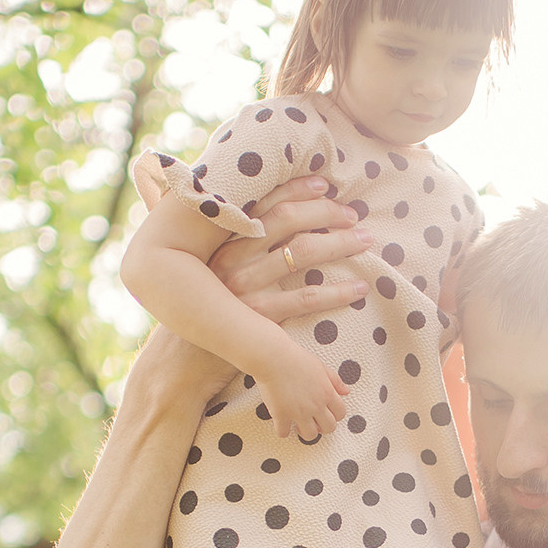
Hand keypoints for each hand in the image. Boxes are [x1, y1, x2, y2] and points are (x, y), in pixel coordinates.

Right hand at [132, 162, 372, 325]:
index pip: (262, 202)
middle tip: (354, 216)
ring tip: (364, 242)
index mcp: (220, 241)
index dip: (296, 190)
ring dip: (338, 244)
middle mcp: (231, 258)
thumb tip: (261, 220)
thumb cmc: (200, 313)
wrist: (184, 362)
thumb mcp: (207, 272)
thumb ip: (230, 246)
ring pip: (301, 254)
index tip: (324, 185)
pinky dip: (337, 292)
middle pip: (287, 221)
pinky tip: (358, 288)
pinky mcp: (258, 318)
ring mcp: (244, 287)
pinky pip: (306, 300)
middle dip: (325, 213)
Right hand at [254, 343, 350, 438]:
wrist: (273, 357)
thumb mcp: (321, 367)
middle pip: (329, 428)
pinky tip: (282, 423)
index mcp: (327, 393)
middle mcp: (316, 405)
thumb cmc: (295, 358)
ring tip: (299, 424)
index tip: (326, 413)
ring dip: (306, 432)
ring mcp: (299, 412)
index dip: (335, 415)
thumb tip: (346, 391)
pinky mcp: (281, 415)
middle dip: (323, 426)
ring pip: (310, 435)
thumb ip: (335, 381)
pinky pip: (284, 433)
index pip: (341, 413)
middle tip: (315, 422)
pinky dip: (283, 431)